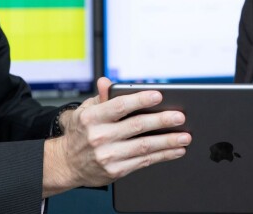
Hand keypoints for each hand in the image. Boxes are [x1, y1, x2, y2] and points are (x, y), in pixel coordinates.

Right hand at [43, 77, 190, 195]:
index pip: (120, 106)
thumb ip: (101, 97)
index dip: (140, 100)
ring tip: (185, 136)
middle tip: (180, 117)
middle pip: (137, 126)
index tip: (159, 95)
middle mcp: (99, 136)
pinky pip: (144, 162)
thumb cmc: (82, 132)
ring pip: (144, 146)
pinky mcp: (115, 171)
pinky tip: (175, 150)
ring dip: (168, 141)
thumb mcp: (86, 111)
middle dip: (162, 120)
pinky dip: (162, 156)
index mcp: (92, 118)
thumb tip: (106, 82)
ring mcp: (108, 155)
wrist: (67, 163)